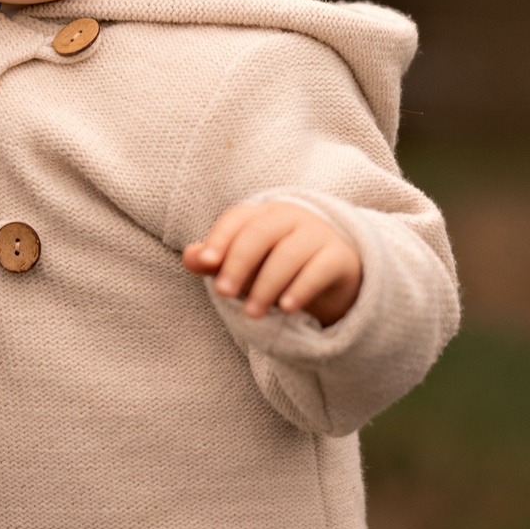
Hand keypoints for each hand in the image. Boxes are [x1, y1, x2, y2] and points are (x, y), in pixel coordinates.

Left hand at [182, 201, 362, 324]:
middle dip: (238, 264)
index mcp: (262, 214)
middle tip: (223, 294)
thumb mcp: (244, 263)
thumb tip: (190, 258)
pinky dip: (301, 289)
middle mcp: (290, 217)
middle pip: (260, 234)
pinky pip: (319, 269)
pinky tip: (286, 309)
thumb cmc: (275, 264)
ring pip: (288, 254)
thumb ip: (215, 261)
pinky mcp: (339, 256)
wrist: (331, 274)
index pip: (237, 219)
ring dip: (266, 285)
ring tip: (251, 314)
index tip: (206, 263)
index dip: (220, 238)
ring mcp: (317, 234)